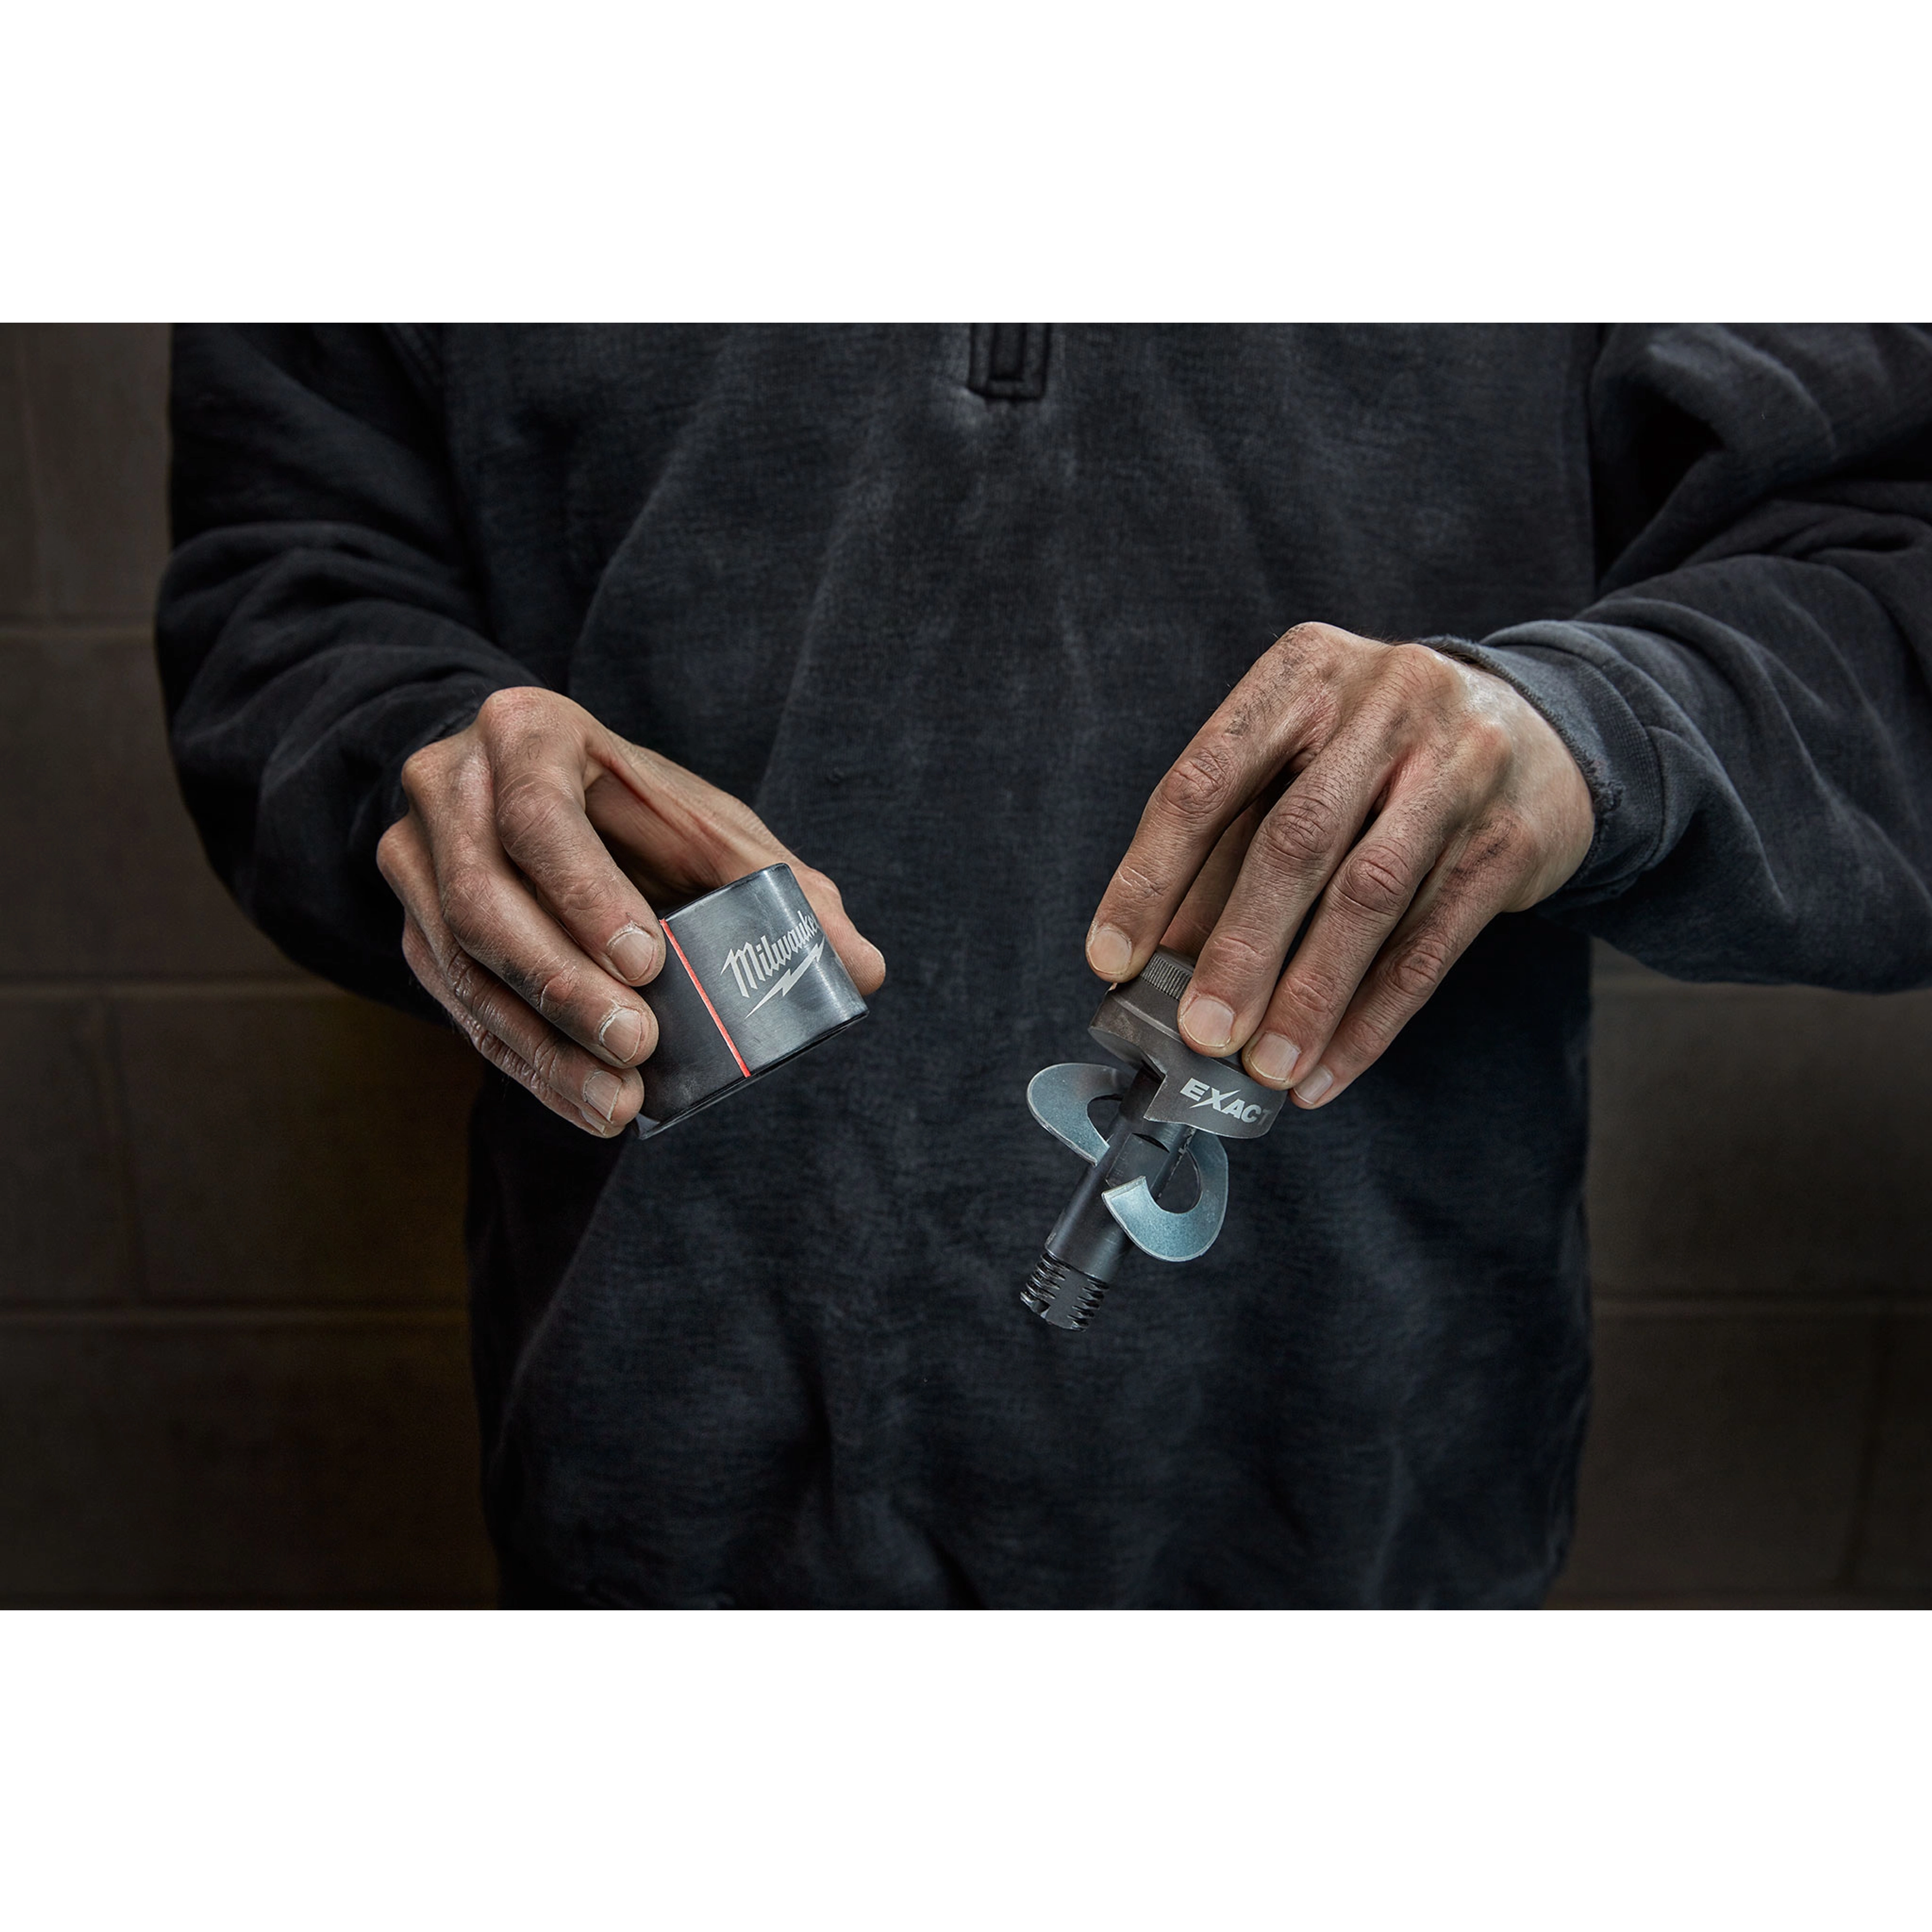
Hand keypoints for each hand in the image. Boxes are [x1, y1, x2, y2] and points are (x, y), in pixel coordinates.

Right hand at [378, 688, 885, 1135]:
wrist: (524, 784)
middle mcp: (450, 787)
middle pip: (485, 900)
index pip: (538, 815)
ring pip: (461, 964)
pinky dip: (523, 1058)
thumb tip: (860, 967)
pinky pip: (458, 1004)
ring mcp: (416, 858)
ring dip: (542, 1045)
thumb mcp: (706, 821)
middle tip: (637, 1050)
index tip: (645, 963)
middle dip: (564, 987)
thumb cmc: (633, 804)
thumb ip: (778, 884)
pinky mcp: (412, 924)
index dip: (584, 893)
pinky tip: (579, 1099)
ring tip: (615, 1103)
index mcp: (528, 733)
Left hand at [1086, 624, 1592, 1108]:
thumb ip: (1230, 849)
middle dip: (1239, 949)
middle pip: (1294, 840)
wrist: (1542, 732)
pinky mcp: (1512, 838)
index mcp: (1305, 672)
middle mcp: (1386, 701)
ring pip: (1368, 897)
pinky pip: (1431, 944)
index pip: (1207, 780)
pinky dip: (1372, 1019)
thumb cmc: (1380, 755)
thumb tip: (1160, 963)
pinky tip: (1327, 1071)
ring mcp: (1460, 765)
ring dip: (1309, 996)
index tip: (1111, 960)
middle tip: (1198, 1033)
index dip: (1152, 877)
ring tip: (1265, 1067)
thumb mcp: (1299, 764)